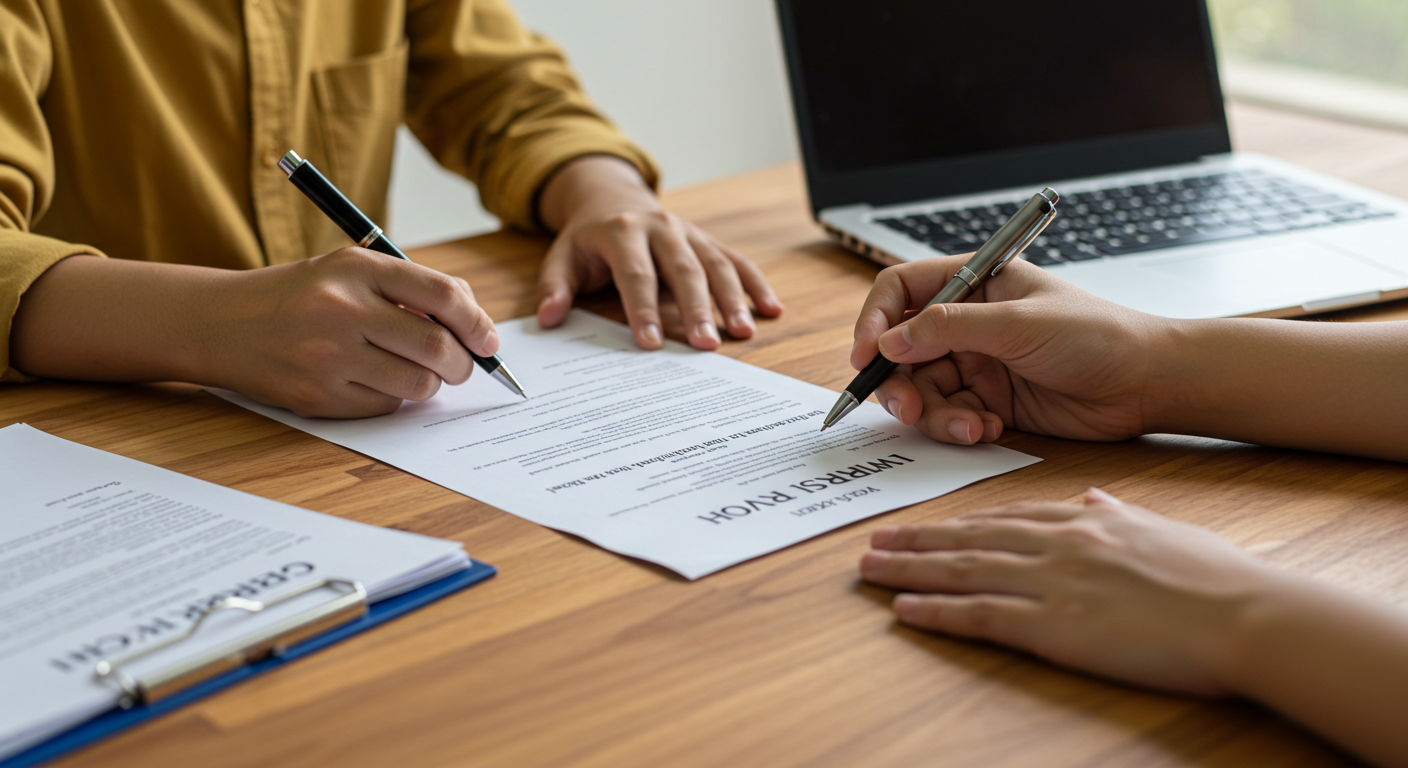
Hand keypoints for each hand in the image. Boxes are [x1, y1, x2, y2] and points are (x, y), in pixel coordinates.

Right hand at [211, 247, 497, 417]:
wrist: (220, 324)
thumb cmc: (300, 296)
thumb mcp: (349, 269)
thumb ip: (411, 287)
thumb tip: (475, 322)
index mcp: (356, 268)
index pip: (441, 295)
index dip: (477, 322)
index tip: (489, 341)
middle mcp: (342, 309)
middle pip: (436, 347)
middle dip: (463, 363)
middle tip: (461, 366)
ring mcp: (328, 357)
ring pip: (417, 383)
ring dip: (429, 383)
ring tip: (411, 370)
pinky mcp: (317, 396)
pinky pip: (385, 406)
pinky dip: (391, 397)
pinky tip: (369, 380)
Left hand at [535, 155, 782, 349]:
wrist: (614, 200)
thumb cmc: (589, 239)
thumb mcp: (563, 256)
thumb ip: (555, 287)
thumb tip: (549, 317)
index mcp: (623, 232)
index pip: (636, 274)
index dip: (644, 309)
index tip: (651, 343)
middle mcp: (661, 228)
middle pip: (683, 271)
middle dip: (697, 309)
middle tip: (706, 345)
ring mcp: (690, 234)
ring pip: (716, 265)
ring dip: (733, 300)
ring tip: (743, 332)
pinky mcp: (708, 241)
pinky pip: (737, 261)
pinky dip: (756, 284)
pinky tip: (772, 309)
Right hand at [851, 256, 1164, 444]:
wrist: (1147, 384)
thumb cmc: (1098, 335)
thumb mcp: (1018, 324)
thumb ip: (950, 329)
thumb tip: (890, 340)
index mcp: (974, 282)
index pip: (902, 290)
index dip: (876, 320)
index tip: (867, 355)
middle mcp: (968, 321)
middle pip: (900, 349)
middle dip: (899, 382)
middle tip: (909, 408)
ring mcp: (976, 363)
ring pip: (921, 390)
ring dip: (935, 414)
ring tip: (969, 426)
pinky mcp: (987, 401)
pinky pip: (948, 417)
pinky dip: (960, 427)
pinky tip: (991, 428)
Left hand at [859, 489, 1277, 694]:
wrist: (1243, 613)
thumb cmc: (1215, 578)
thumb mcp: (1160, 529)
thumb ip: (1117, 515)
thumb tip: (1092, 500)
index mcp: (1083, 523)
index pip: (1004, 516)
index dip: (959, 520)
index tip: (928, 522)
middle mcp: (1057, 545)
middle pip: (969, 539)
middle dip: (917, 540)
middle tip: (875, 540)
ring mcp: (1052, 584)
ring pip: (962, 571)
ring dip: (910, 570)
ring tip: (870, 569)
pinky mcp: (1054, 627)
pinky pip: (980, 616)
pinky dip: (937, 612)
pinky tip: (904, 610)